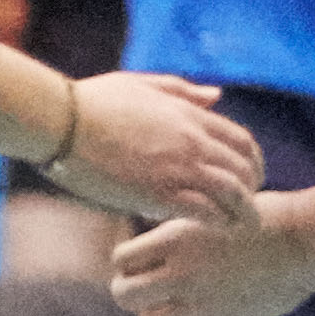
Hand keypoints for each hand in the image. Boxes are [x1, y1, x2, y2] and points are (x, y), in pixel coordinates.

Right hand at [47, 73, 262, 224]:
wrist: (61, 121)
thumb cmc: (93, 101)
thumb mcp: (142, 85)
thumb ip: (183, 90)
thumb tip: (217, 96)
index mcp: (189, 115)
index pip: (243, 142)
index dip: (253, 163)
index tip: (248, 178)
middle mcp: (192, 141)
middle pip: (244, 170)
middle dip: (253, 191)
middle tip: (246, 207)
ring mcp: (177, 167)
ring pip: (233, 194)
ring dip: (243, 213)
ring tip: (242, 228)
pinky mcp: (158, 193)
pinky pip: (205, 212)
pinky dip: (215, 223)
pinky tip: (209, 230)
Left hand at [110, 192, 314, 315]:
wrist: (306, 238)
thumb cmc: (263, 217)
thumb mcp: (212, 212)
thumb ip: (181, 233)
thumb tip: (156, 240)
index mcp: (176, 238)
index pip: (120, 259)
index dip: (127, 262)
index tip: (143, 260)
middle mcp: (183, 271)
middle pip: (125, 296)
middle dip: (131, 295)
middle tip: (149, 289)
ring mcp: (205, 299)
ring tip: (173, 308)